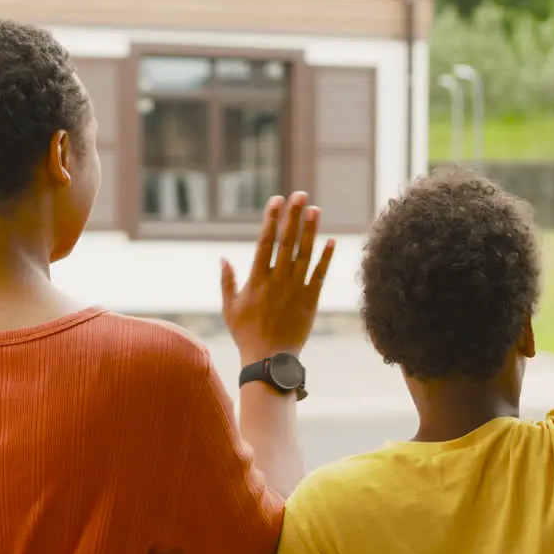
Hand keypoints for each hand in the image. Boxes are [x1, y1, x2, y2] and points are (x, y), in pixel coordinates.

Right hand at [220, 192, 334, 363]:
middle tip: (300, 194)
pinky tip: (330, 241)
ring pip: (304, 254)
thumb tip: (223, 258)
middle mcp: (277, 280)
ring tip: (315, 209)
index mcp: (256, 279)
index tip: (276, 200)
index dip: (272, 219)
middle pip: (287, 242)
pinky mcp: (310, 301)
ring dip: (310, 231)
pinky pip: (319, 275)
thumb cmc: (245, 334)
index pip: (265, 242)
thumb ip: (227, 282)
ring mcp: (295, 290)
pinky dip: (325, 258)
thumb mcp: (229, 308)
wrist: (269, 359)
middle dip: (293, 216)